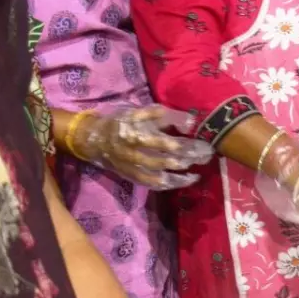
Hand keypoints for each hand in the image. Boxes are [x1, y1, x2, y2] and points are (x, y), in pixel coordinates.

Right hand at [70, 106, 214, 189]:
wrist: (92, 139)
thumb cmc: (119, 122)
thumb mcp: (138, 112)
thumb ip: (161, 115)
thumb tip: (187, 120)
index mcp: (137, 136)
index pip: (167, 144)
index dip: (187, 145)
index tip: (204, 143)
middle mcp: (135, 155)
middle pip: (166, 161)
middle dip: (188, 161)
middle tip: (206, 157)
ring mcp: (133, 169)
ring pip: (159, 177)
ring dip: (180, 177)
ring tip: (197, 175)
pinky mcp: (131, 177)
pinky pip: (151, 184)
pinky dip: (167, 185)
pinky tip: (181, 182)